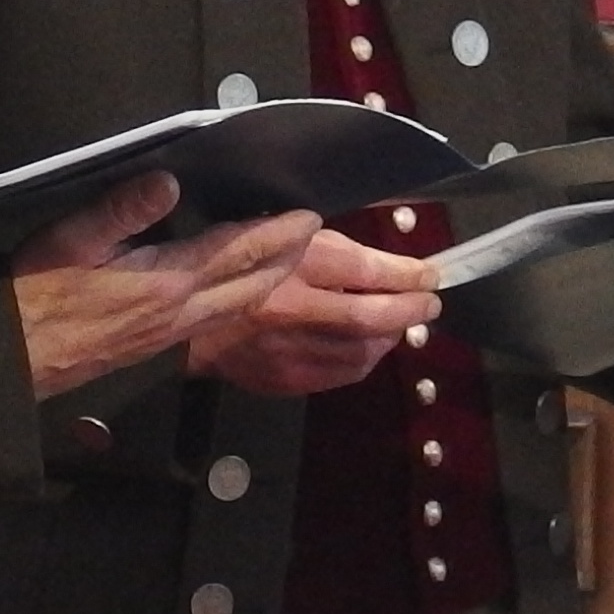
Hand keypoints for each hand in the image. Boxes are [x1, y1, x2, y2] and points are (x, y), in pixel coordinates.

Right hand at [11, 173, 322, 399]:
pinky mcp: (162, 347)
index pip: (235, 252)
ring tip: (290, 254)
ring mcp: (174, 334)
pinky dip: (245, 298)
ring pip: (240, 305)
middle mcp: (180, 312)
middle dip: (287, 256)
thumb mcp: (70, 240)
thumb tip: (168, 181)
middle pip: (251, 283)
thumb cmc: (36, 295)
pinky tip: (243, 291)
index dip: (276, 233)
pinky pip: (221, 319)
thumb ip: (122, 210)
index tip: (309, 215)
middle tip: (314, 230)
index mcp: (164, 282)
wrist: (19, 359)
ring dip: (271, 278)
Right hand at [188, 225, 440, 396]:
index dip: (405, 273)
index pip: (363, 269)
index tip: (430, 273)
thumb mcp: (267, 234)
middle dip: (409, 310)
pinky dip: (365, 359)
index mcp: (287, 265)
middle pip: (370, 316)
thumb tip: (371, 250)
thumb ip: (313, 239)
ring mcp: (289, 351)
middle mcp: (292, 310)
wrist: (183, 325)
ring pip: (362, 351)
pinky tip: (368, 346)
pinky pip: (342, 374)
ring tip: (400, 323)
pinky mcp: (286, 379)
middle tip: (429, 303)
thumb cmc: (229, 269)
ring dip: (390, 336)